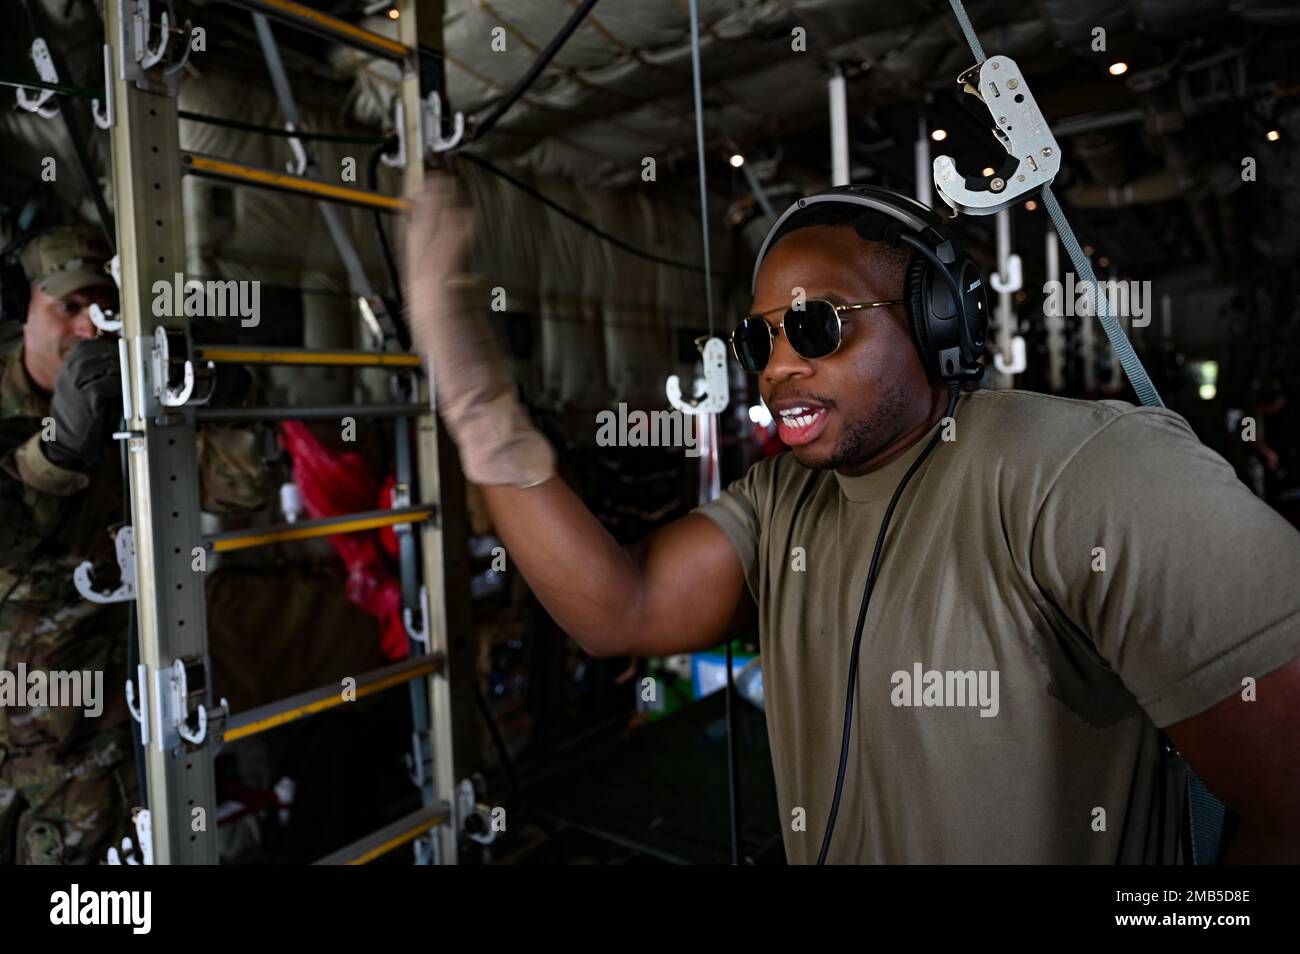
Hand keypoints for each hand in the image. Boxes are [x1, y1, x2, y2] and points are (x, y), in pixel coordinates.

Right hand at [42, 336, 121, 471]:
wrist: (67, 441)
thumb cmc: (81, 417)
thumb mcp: (85, 391)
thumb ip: (97, 376)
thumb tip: (122, 361)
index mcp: (67, 372)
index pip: (83, 347)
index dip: (103, 344)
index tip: (118, 345)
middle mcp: (67, 377)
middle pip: (89, 353)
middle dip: (112, 352)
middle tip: (129, 355)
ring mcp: (73, 388)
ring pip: (94, 366)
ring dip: (115, 365)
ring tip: (128, 368)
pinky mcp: (83, 401)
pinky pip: (101, 385)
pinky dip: (115, 383)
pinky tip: (124, 386)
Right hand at [403, 174, 553, 487]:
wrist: (481, 410)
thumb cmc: (480, 381)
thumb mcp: (469, 334)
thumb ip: (462, 303)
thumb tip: (464, 278)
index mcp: (427, 312)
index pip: (418, 259)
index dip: (418, 226)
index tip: (420, 197)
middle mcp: (425, 308)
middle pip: (417, 250)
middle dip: (421, 212)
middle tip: (427, 177)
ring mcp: (433, 311)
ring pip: (429, 253)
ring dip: (436, 217)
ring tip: (443, 187)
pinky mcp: (446, 315)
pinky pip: (447, 268)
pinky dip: (453, 241)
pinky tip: (463, 219)